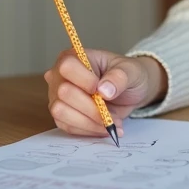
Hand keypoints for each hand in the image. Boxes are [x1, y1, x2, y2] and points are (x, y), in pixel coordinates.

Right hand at [43, 49, 165, 138]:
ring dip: (89, 122)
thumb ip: (119, 77)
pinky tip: (105, 128)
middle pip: (63, 93)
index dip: (84, 81)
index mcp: (73, 57)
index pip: (67, 67)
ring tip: (111, 122)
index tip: (103, 91)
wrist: (130, 91)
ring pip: (61, 113)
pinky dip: (89, 131)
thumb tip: (104, 90)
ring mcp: (58, 97)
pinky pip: (68, 127)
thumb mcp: (131, 71)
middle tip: (111, 114)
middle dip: (90, 108)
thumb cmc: (127, 75)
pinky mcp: (62, 116)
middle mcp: (60, 76)